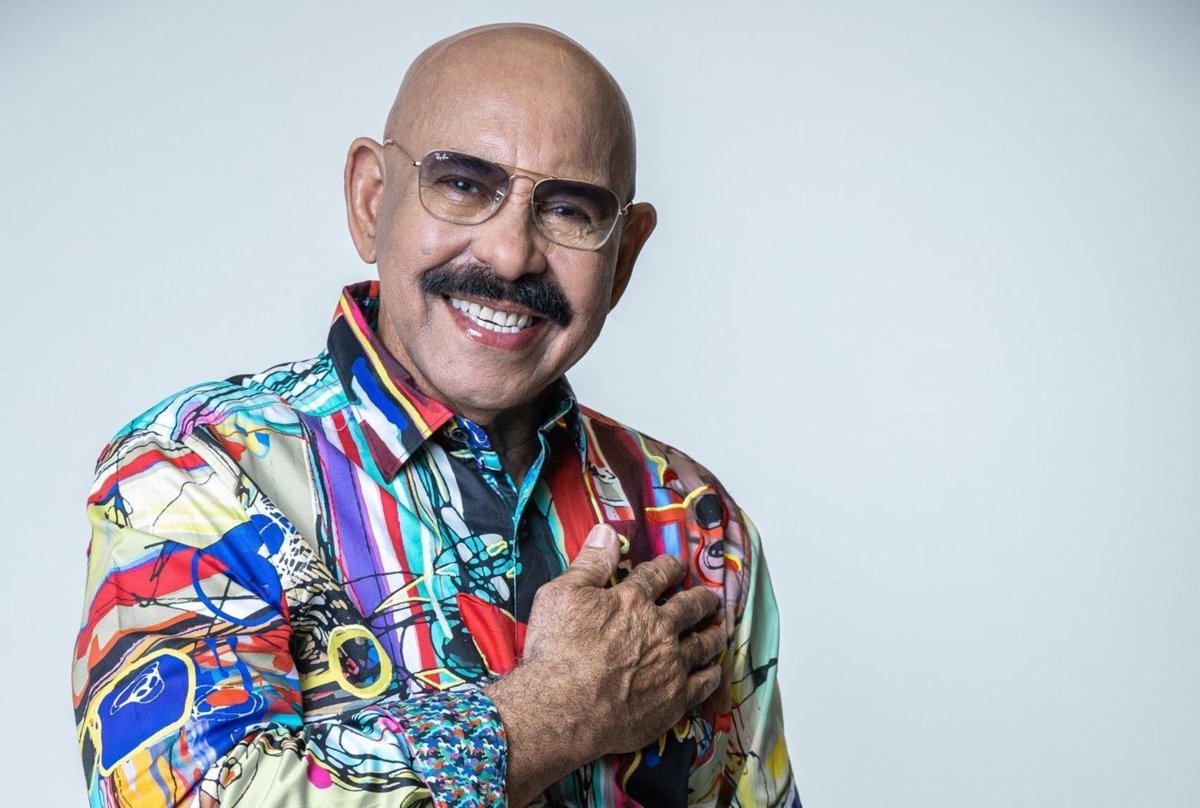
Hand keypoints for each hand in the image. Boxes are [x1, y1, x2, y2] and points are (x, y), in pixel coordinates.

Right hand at [486, 523, 724, 803]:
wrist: (561, 710)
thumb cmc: (555, 651)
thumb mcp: (560, 594)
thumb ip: (589, 563)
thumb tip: (607, 532)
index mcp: (633, 600)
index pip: (659, 574)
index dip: (670, 566)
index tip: (678, 565)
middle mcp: (660, 628)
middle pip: (690, 607)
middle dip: (702, 599)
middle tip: (710, 598)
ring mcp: (671, 665)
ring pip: (704, 644)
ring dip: (713, 633)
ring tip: (719, 630)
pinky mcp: (674, 700)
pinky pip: (704, 683)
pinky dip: (712, 673)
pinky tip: (714, 671)